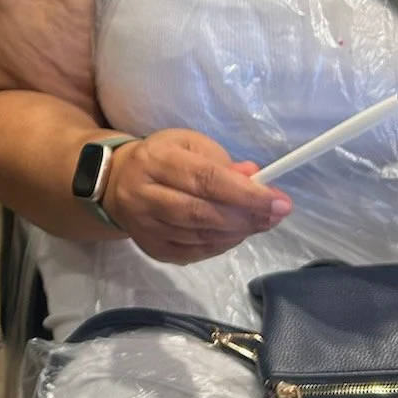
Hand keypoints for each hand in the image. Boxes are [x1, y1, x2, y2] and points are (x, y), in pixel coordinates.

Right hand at [103, 129, 290, 263]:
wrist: (117, 183)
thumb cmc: (162, 158)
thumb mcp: (189, 145)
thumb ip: (222, 161)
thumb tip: (255, 179)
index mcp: (156, 161)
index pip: (206, 180)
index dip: (246, 194)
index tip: (280, 202)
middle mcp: (144, 196)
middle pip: (202, 213)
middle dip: (247, 217)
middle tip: (275, 215)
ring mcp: (145, 227)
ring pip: (200, 237)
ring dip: (238, 232)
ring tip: (259, 222)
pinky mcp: (152, 249)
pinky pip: (195, 253)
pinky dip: (222, 245)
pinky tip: (235, 233)